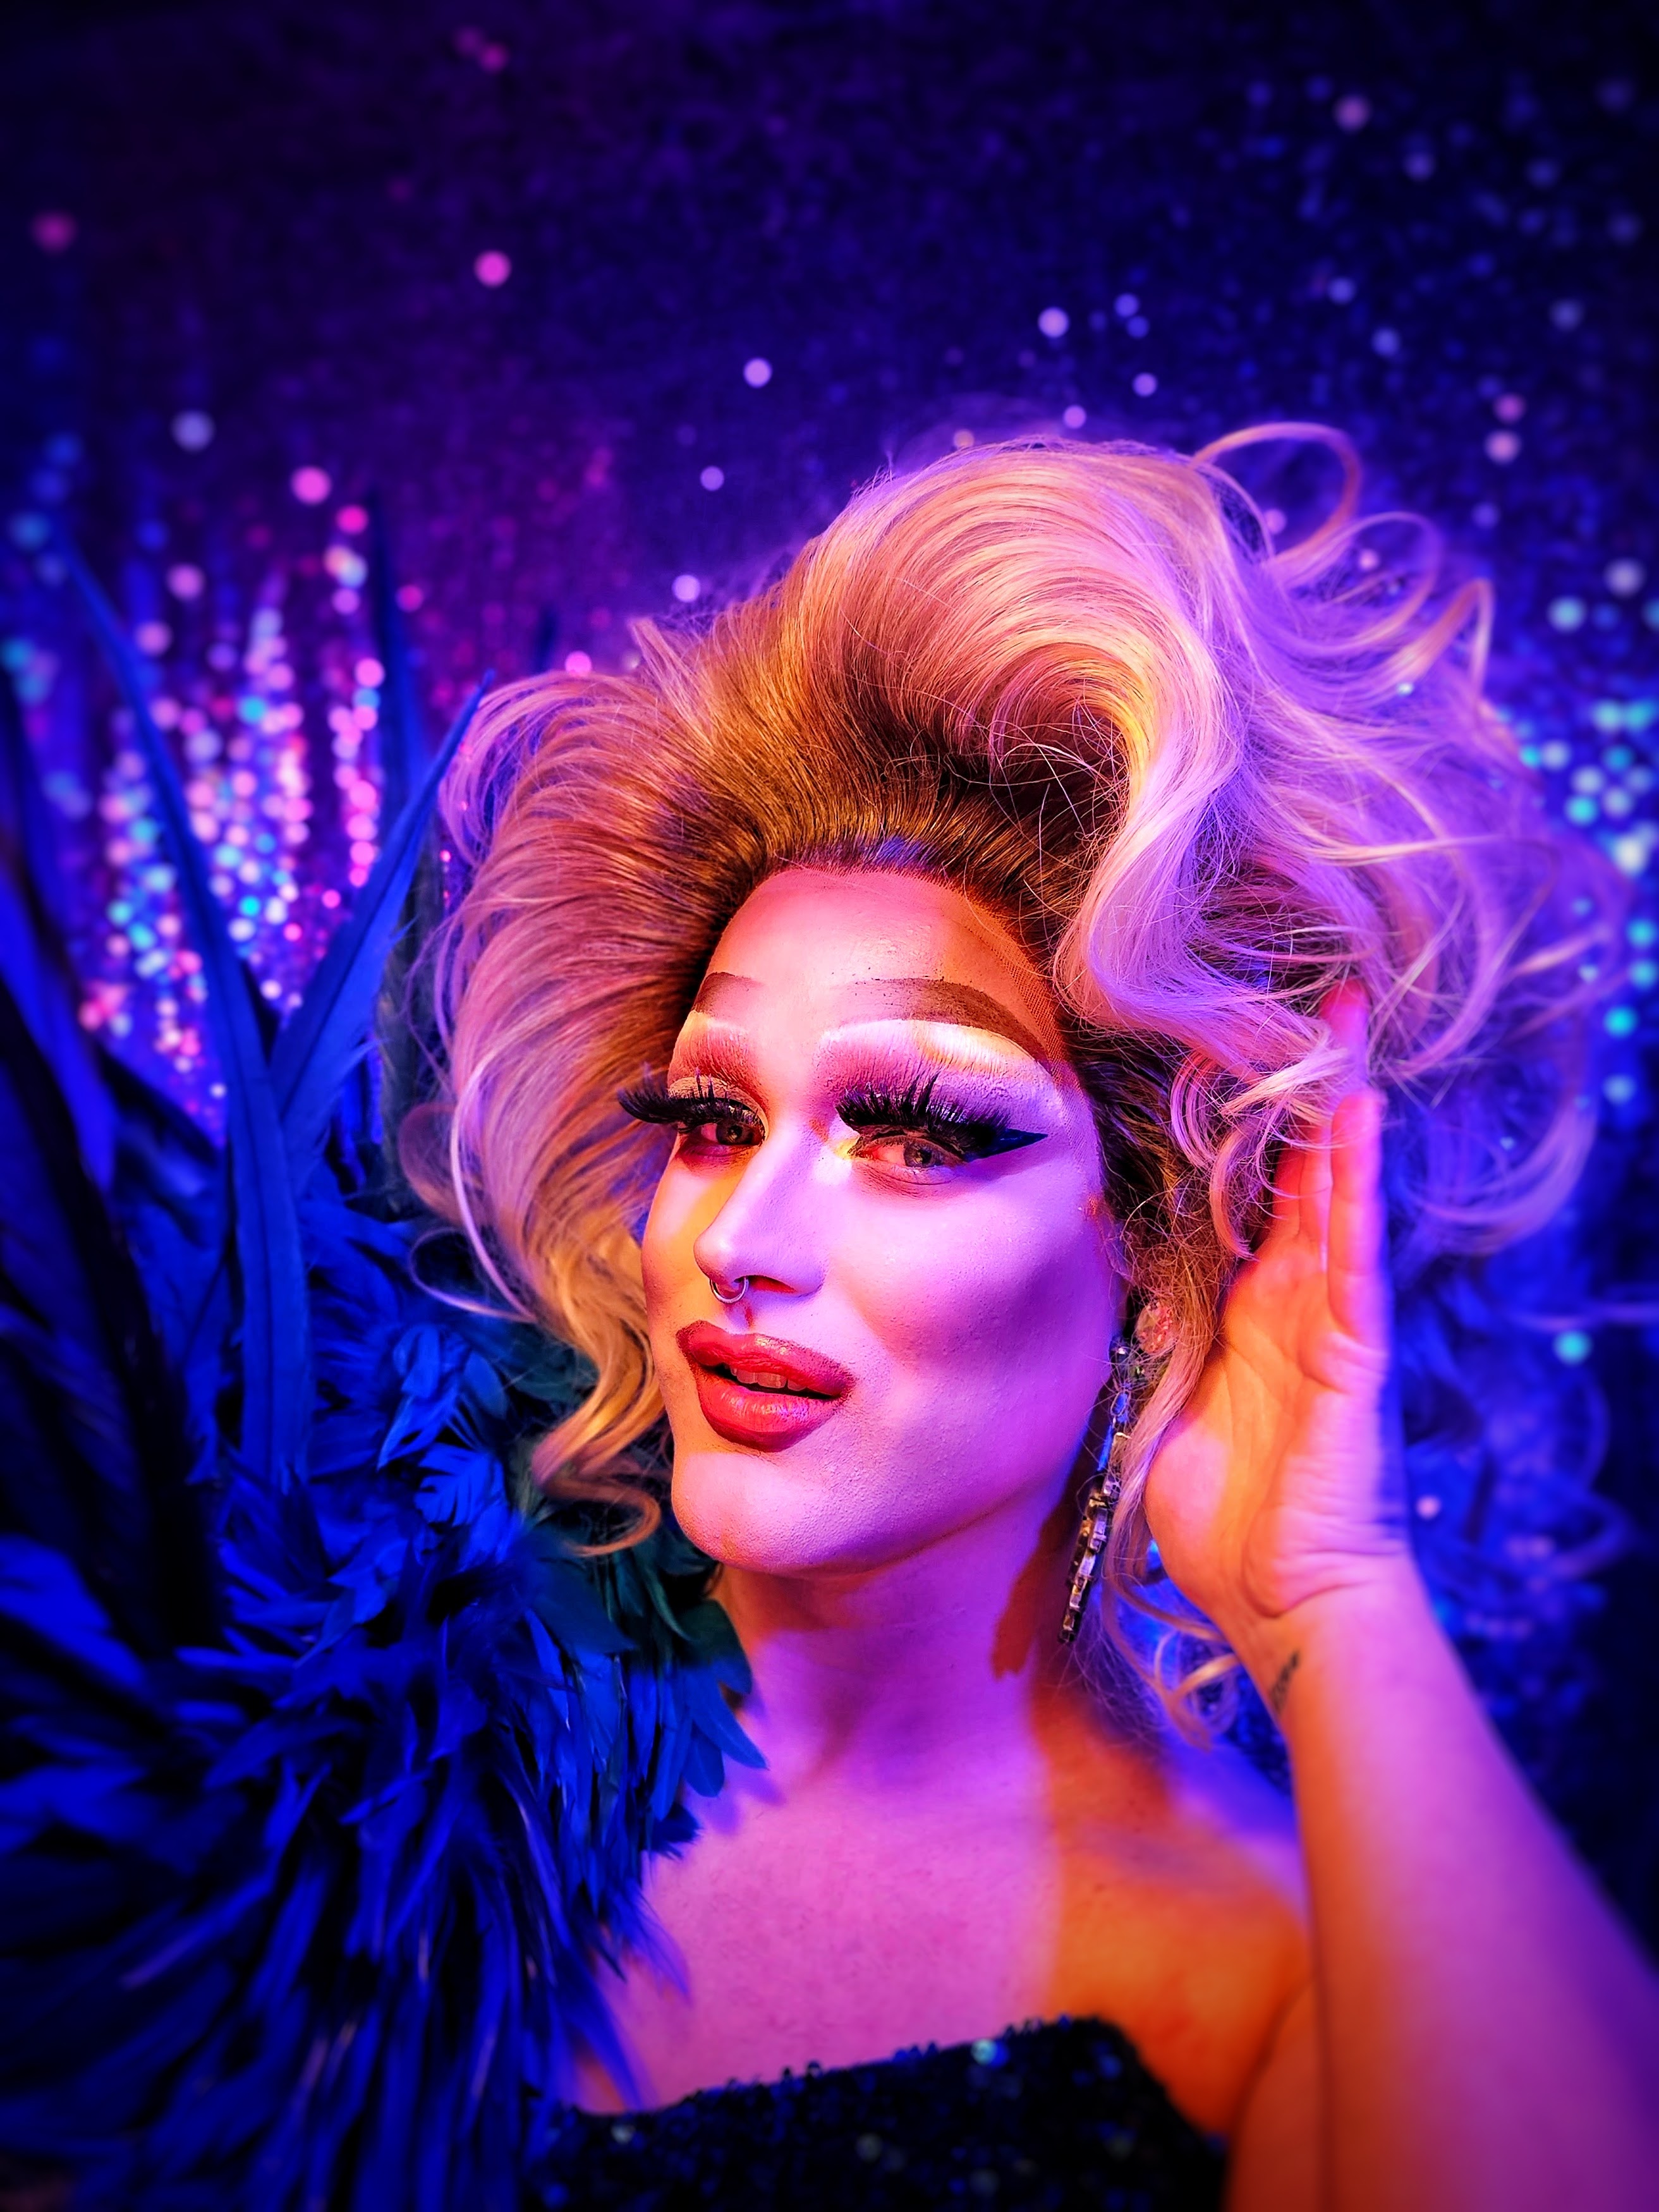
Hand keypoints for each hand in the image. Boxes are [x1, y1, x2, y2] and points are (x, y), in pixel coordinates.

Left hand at [1143, 989, 1412, 1669]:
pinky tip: (1356, 1116)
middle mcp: (1292, 1302)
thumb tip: (1119, 1297)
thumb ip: (1150, 1345)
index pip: (1249, 1202)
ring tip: (1342, 1018)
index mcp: (1247, 1314)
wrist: (1283, 1599)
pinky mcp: (1353, 1347)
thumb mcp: (1163, 1411)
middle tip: (1315, 999)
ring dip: (1335, 1104)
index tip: (1232, 1055)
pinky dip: (1355, 1182)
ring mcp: (1329, 1318)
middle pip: (1300, 1174)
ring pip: (1332, 1191)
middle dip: (1305, 1089)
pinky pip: (1354, 1250)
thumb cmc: (1227, 1521)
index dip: (1246, 1132)